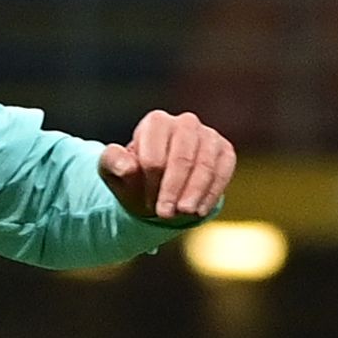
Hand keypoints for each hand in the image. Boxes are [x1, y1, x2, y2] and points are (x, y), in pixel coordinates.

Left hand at [98, 111, 235, 224]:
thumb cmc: (135, 176)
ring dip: (194, 193)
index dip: (151, 185)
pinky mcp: (225, 151)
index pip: (154, 156)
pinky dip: (211, 193)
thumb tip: (127, 166)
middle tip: (165, 215)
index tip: (147, 205)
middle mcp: (185, 122)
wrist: (160, 185)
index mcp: (156, 122)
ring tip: (185, 214)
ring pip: (205, 165)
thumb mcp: (112, 171)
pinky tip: (200, 211)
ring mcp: (208, 135)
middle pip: (181, 158)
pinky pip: (223, 172)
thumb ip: (113, 163)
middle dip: (173, 190)